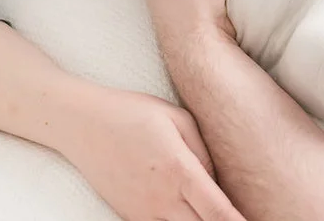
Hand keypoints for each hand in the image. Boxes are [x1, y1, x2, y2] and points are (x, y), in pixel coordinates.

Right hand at [55, 82, 244, 220]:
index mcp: (179, 171)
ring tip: (211, 214)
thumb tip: (220, 182)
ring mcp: (143, 212)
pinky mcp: (129, 216)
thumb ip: (204, 152)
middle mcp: (162, 198)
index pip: (218, 212)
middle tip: (242, 220)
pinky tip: (187, 213)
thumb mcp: (177, 119)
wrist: (81, 124)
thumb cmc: (133, 113)